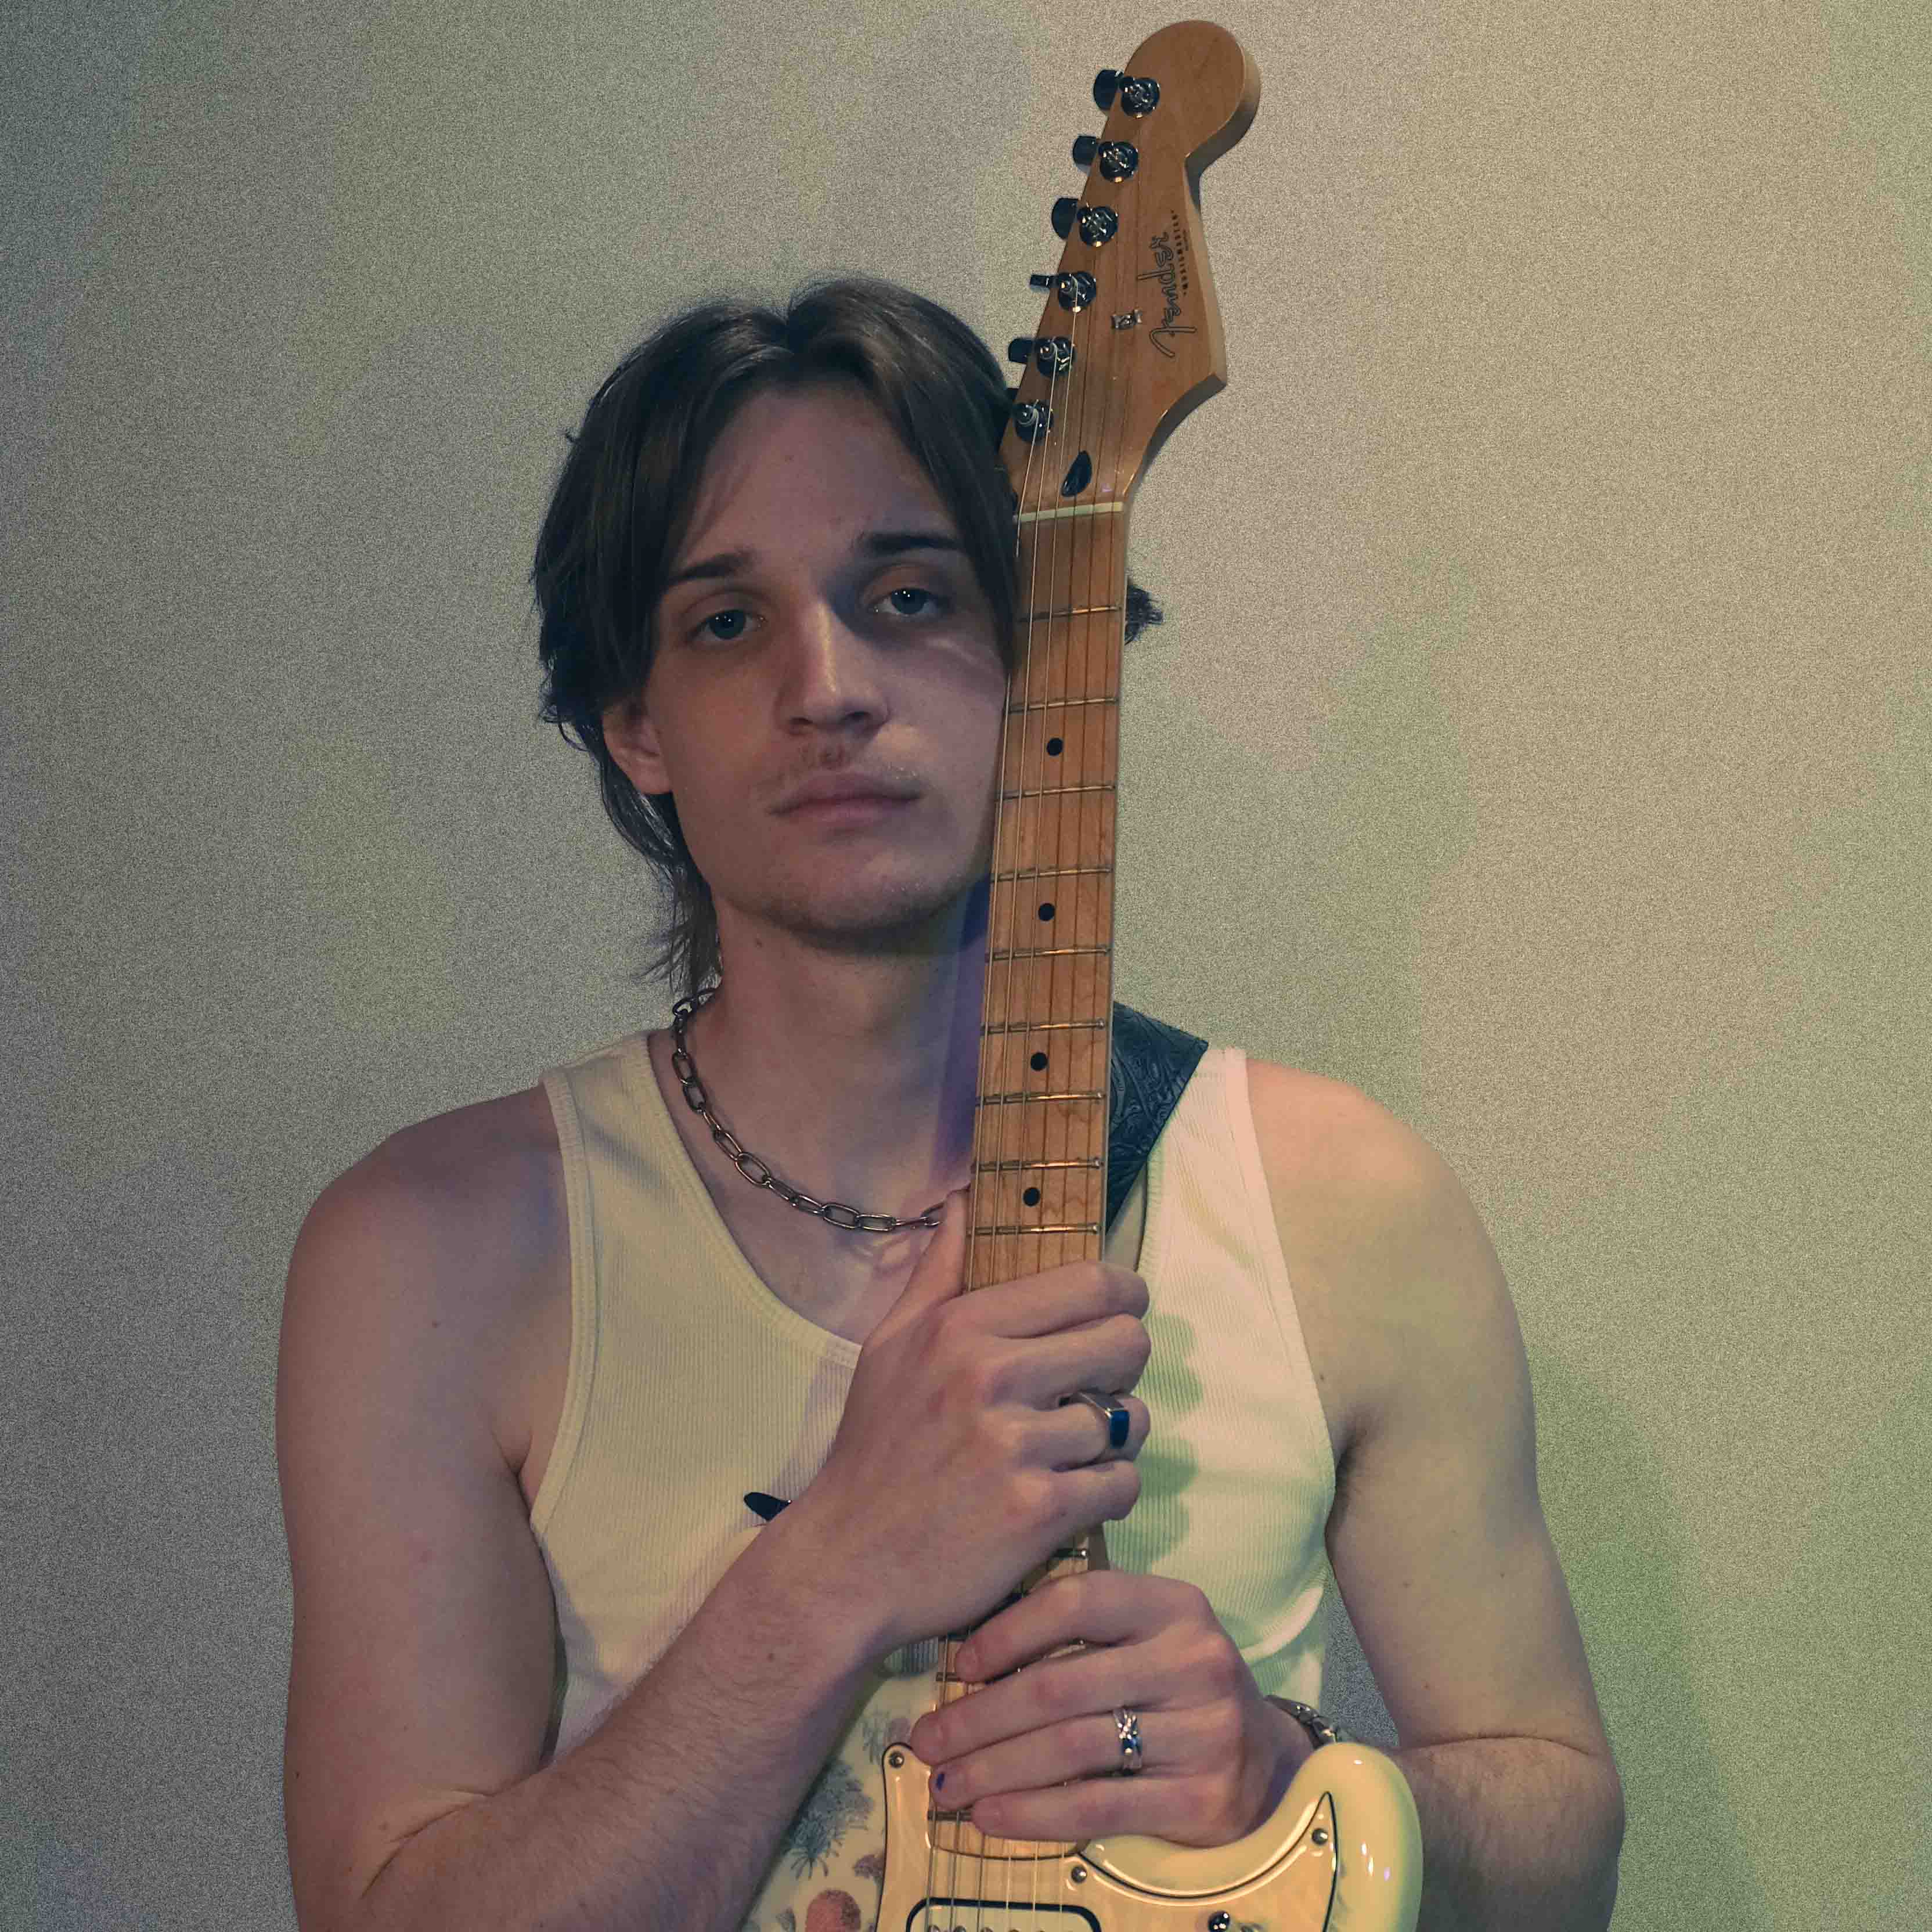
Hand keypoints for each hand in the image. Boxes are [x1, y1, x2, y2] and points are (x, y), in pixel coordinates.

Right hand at [778, 1188, 1153, 1657]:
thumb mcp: (887, 1346)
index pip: (1090, 1284)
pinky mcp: (1038, 1512)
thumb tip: (963, 1199)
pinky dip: (1109, 1489)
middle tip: (1096, 1383)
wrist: (845, 1562)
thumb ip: (936, 1271)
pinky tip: (1075, 1492)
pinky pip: (1121, 1483)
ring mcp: (1017, 1446)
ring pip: (1127, 1419)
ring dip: (1114, 1435)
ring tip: (1077, 1445)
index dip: (1125, 1295)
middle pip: (1126, 1343)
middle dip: (1123, 1364)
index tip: (1122, 1310)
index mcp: (961, 1327)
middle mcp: (991, 1376)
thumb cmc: (873, 1449)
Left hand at [905, 1569, 1313, 1846]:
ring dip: (994, 1770)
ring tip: (944, 1785)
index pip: (1077, 1601)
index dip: (1009, 1631)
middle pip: (1061, 1686)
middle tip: (926, 1740)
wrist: (1262, 1760)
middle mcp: (1193, 1660)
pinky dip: (1034, 1813)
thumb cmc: (1173, 1687)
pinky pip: (1099, 1806)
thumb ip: (1079, 1633)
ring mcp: (1204, 1730)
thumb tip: (965, 1655)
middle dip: (980, 1717)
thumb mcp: (1142, 1638)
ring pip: (1071, 1750)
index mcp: (1173, 1605)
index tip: (957, 1664)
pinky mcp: (1202, 1797)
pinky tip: (990, 1816)